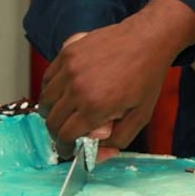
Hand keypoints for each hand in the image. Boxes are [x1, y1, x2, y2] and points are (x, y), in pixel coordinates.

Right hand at [39, 0, 194, 154]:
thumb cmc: (147, 77)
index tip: (69, 149)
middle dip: (58, 132)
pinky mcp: (67, 51)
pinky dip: (52, 88)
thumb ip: (118, 140)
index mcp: (94, 105)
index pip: (64, 136)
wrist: (149, 39)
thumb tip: (96, 156)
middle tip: (69, 132)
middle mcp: (77, 86)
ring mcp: (70, 66)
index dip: (65, 147)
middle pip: (51, 121)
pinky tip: (68, 90)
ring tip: (69, 111)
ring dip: (53, 110)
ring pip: (45, 99)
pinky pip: (48, 77)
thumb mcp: (141, 115)